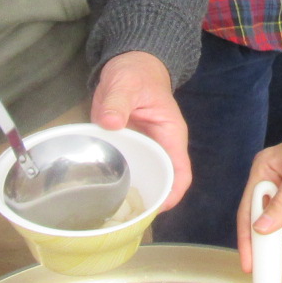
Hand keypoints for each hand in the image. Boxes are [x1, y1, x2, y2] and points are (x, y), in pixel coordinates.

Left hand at [93, 50, 190, 206]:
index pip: (180, 171)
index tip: (156, 209)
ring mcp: (144, 149)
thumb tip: (111, 123)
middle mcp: (160, 147)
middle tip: (127, 218)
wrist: (129, 64)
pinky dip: (118, 182)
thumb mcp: (125, 84)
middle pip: (163, 181)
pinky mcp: (129, 148)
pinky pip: (127, 170)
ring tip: (113, 212)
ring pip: (145, 178)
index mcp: (170, 135)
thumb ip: (118, 102)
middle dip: (150, 200)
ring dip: (133, 194)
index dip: (173, 193)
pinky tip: (101, 195)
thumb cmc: (135, 73)